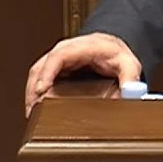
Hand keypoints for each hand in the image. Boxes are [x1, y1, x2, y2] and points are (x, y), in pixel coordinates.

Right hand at [24, 32, 140, 116]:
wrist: (111, 47)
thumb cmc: (115, 54)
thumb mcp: (128, 64)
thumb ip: (131, 78)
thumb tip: (131, 92)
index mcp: (81, 48)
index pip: (58, 57)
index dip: (47, 73)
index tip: (41, 89)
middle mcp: (64, 52)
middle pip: (40, 68)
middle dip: (33, 89)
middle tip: (34, 111)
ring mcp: (56, 59)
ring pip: (35, 74)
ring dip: (31, 93)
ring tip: (33, 114)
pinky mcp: (52, 68)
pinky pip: (38, 79)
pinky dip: (34, 93)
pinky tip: (36, 108)